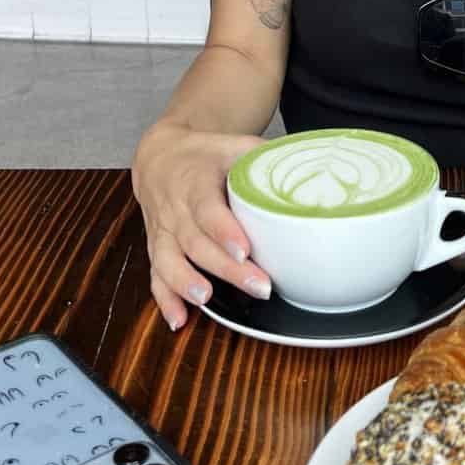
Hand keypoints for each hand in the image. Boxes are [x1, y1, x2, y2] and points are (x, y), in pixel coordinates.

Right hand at [131, 120, 271, 330]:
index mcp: (194, 182)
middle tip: (258, 286)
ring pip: (170, 261)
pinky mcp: (157, 248)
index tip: (245, 250)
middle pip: (196, 242)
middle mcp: (175, 209)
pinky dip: (165, 299)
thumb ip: (265, 158)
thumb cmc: (205, 155)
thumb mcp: (233, 146)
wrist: (159, 158)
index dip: (224, 230)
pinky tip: (179, 319)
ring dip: (186, 283)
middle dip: (225, 268)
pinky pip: (156, 276)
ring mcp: (163, 231)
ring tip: (207, 299)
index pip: (207, 208)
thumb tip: (308, 170)